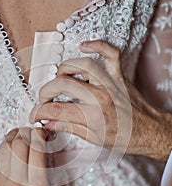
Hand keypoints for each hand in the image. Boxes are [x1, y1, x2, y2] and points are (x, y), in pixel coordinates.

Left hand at [0, 127, 51, 185]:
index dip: (40, 134)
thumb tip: (43, 142)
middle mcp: (16, 185)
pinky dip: (0, 153)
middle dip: (26, 133)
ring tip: (18, 141)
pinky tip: (6, 156)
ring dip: (13, 140)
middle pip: (18, 143)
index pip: (37, 147)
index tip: (41, 132)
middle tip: (30, 134)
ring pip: (3, 148)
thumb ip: (46, 166)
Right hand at [30, 40, 171, 160]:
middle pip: (63, 85)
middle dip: (46, 92)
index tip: (36, 114)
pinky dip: (97, 45)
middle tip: (44, 99)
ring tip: (60, 78)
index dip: (39, 112)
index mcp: (93, 117)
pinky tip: (84, 46)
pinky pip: (110, 53)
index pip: (56, 110)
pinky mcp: (119, 75)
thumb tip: (49, 122)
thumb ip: (70, 128)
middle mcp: (100, 97)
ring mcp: (111, 83)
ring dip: (65, 69)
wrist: (150, 132)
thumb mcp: (95, 140)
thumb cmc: (126, 138)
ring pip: (82, 66)